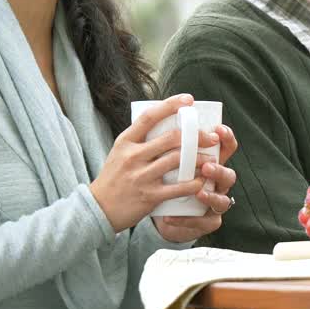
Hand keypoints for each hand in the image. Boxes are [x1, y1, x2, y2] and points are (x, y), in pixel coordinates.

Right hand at [90, 94, 207, 232]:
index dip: (171, 105)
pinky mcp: (149, 196)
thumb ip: (140, 139)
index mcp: (126, 141)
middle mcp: (133, 156)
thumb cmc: (114, 177)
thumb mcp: (120, 152)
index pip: (149, 116)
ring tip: (211, 158)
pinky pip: (177, 188)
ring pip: (177, 160)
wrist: (98, 208)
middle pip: (171, 138)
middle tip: (211, 137)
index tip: (188, 99)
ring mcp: (141, 176)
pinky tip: (202, 181)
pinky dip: (193, 184)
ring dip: (198, 159)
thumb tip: (165, 121)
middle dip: (196, 136)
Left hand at [153, 125, 239, 242]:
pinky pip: (203, 222)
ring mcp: (213, 202)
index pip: (226, 147)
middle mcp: (216, 182)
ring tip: (197, 192)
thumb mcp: (164, 159)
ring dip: (210, 195)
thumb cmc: (163, 180)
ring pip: (222, 200)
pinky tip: (170, 218)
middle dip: (218, 169)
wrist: (159, 212)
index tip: (218, 129)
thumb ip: (166, 142)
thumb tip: (154, 113)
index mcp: (210, 162)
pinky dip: (186, 221)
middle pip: (228, 174)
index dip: (227, 138)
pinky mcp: (205, 221)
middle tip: (206, 166)